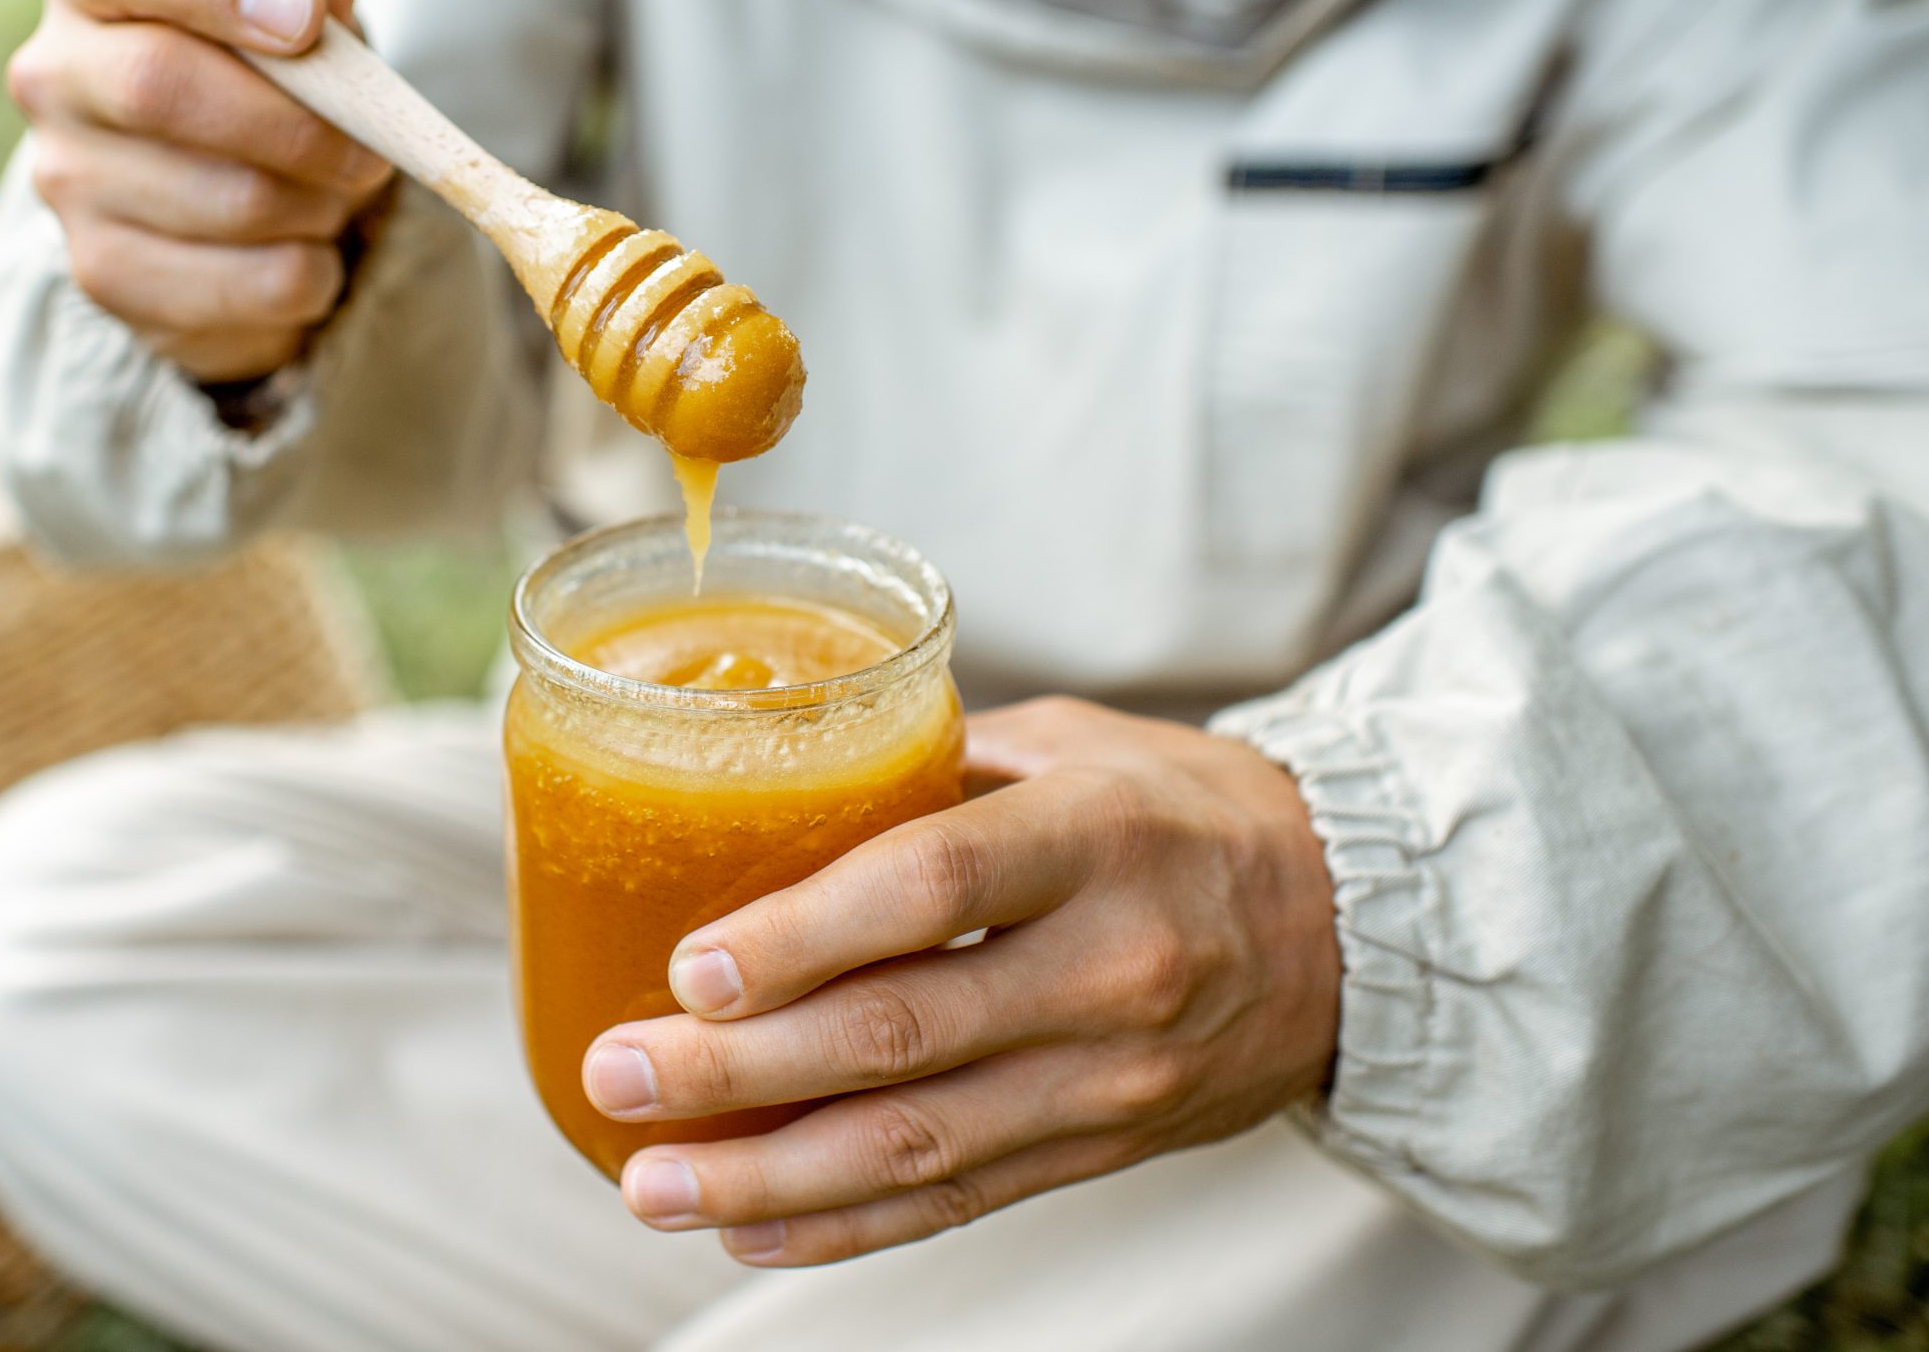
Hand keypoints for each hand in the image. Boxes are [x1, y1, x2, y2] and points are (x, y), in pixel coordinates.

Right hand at [7, 0, 394, 379]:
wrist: (246, 210)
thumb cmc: (273, 79)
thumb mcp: (308, 17)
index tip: (307, 16)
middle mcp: (56, 73)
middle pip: (160, 84)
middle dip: (296, 123)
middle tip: (370, 147)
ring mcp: (68, 180)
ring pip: (228, 199)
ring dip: (319, 204)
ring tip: (332, 194)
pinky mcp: (105, 274)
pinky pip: (248, 283)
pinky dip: (311, 274)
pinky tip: (302, 249)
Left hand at [584, 696, 1339, 1265]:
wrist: (1350, 928)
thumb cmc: (1182, 809)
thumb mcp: (1074, 744)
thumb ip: (930, 764)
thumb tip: (762, 771)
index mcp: (1097, 837)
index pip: (933, 889)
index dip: (803, 935)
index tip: (691, 965)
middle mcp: (1109, 969)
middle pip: (899, 1036)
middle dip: (739, 1071)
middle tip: (619, 1072)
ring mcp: (1110, 1080)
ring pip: (916, 1147)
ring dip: (766, 1174)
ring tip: (648, 1181)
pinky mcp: (1101, 1150)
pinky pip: (957, 1202)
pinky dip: (843, 1224)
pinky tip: (745, 1226)